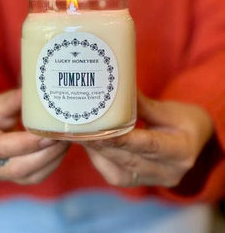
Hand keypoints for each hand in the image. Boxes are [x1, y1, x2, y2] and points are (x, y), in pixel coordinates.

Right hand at [0, 89, 69, 183]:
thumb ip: (12, 100)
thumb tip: (36, 92)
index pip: (0, 147)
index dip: (26, 143)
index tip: (47, 133)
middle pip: (16, 168)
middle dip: (44, 154)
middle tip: (62, 137)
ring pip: (29, 176)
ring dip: (52, 159)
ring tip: (66, 140)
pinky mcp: (14, 176)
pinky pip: (36, 176)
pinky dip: (53, 163)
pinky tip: (62, 148)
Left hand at [84, 92, 212, 186]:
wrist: (193, 144)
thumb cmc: (184, 122)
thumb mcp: (169, 110)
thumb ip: (143, 105)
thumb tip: (117, 90)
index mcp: (181, 152)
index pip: (147, 145)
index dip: (122, 139)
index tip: (100, 130)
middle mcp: (167, 172)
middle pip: (128, 159)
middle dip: (102, 145)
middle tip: (80, 130)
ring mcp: (153, 181)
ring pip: (118, 171)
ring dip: (97, 153)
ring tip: (80, 135)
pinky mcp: (140, 182)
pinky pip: (115, 174)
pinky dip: (100, 159)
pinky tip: (90, 145)